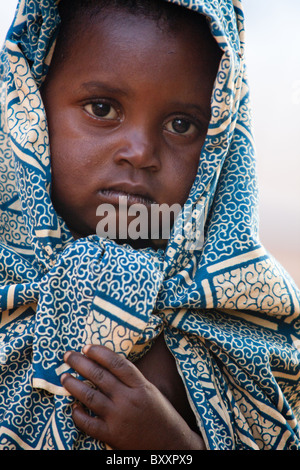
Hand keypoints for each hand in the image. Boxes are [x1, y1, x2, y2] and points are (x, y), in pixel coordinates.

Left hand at [61, 345, 204, 449]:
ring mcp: (119, 417)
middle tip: (68, 356)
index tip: (86, 347)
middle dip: (80, 363)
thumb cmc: (160, 414)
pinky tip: (73, 407)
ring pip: (90, 397)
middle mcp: (128, 399)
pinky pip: (88, 423)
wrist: (170, 444)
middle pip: (99, 376)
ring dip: (74, 385)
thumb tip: (107, 364)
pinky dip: (78, 414)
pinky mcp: (112, 435)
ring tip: (64, 377)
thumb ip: (132, 378)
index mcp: (140, 385)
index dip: (99, 353)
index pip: (116, 363)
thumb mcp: (151, 390)